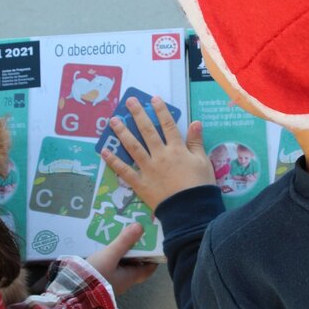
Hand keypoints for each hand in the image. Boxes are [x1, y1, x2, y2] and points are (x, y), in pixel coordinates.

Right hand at [85, 223, 157, 294]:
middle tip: (136, 238)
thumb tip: (140, 226)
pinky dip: (114, 259)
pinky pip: (112, 268)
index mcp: (130, 277)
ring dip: (124, 255)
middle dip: (138, 253)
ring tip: (121, 240)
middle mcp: (123, 282)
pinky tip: (107, 250)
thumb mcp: (110, 255)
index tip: (155, 246)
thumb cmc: (96, 274)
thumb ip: (124, 241)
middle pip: (136, 266)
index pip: (148, 269)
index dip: (153, 259)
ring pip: (123, 267)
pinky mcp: (101, 281)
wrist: (73, 292)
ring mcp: (112, 283)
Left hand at [101, 96, 214, 210]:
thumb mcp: (203, 162)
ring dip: (122, 132)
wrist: (191, 210)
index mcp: (177, 149)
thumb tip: (195, 121)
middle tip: (128, 102)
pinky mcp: (140, 183)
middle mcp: (160, 155)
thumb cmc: (200, 186)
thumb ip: (196, 142)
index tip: (153, 99)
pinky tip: (104, 151)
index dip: (161, 111)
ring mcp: (148, 169)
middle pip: (147, 131)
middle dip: (138, 114)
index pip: (168, 125)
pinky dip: (114, 161)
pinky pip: (125, 171)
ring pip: (133, 147)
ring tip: (113, 121)